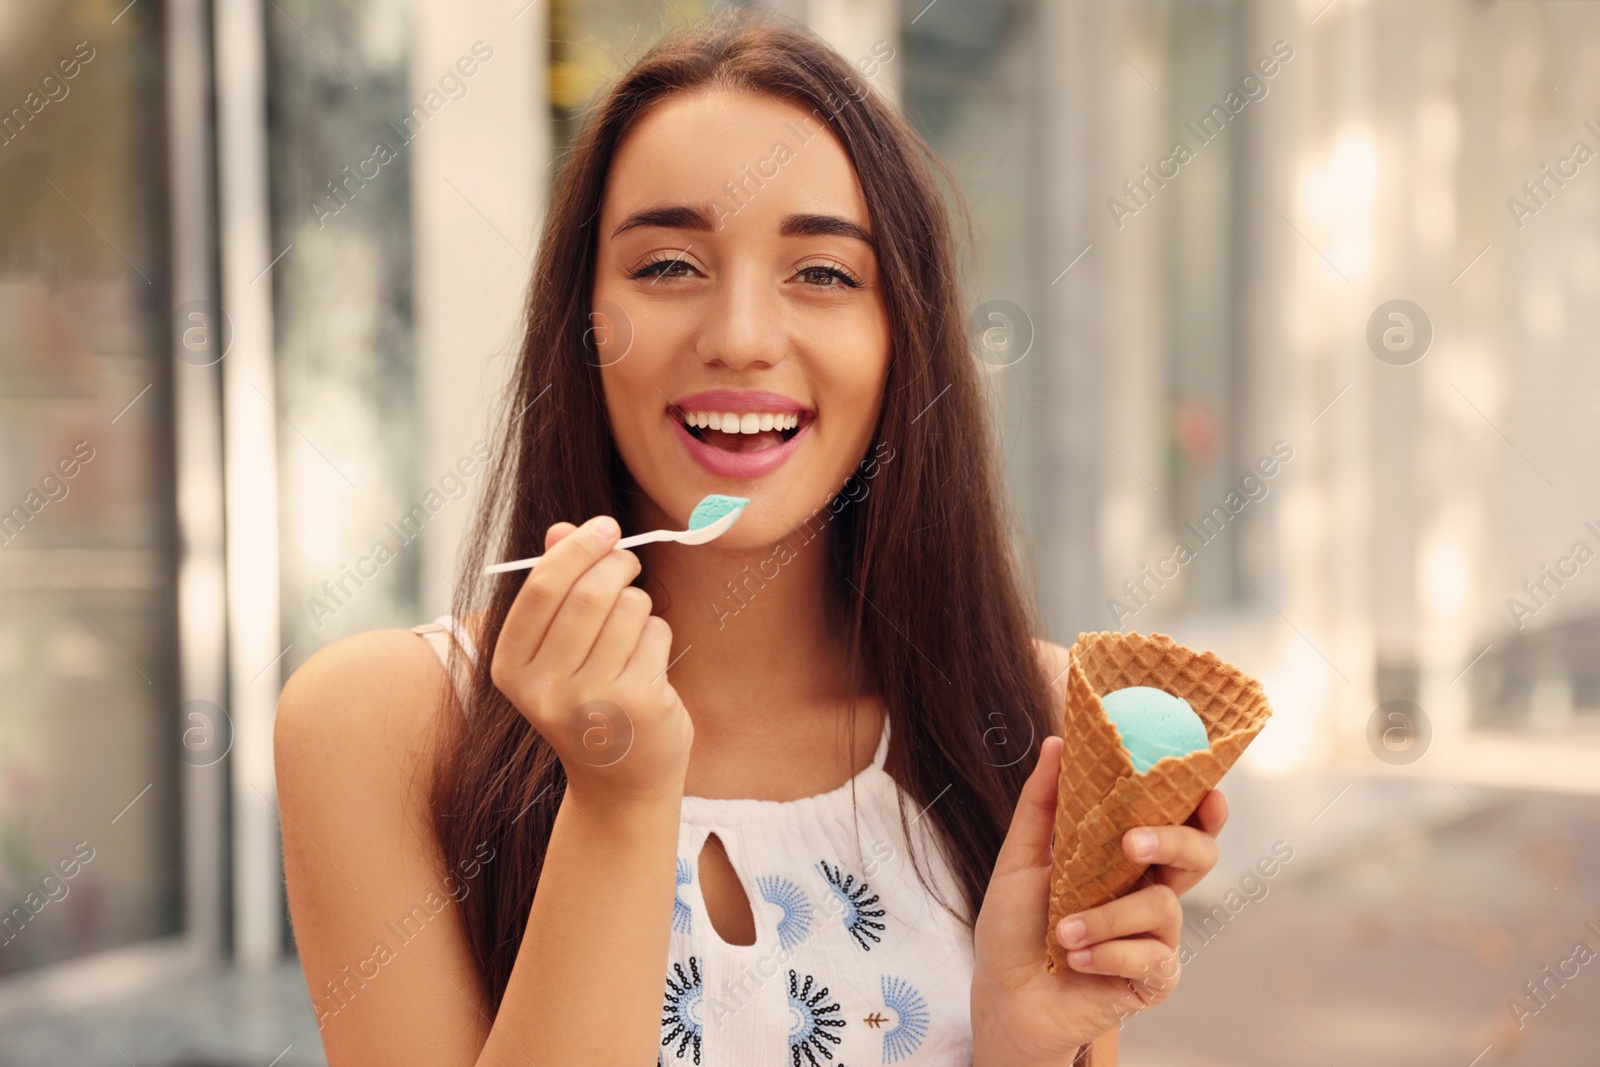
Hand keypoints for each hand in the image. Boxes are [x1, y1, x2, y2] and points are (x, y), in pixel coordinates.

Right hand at [489, 516, 693, 807]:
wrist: (621, 782)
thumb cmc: (589, 702)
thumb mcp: (558, 651)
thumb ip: (556, 589)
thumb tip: (563, 529)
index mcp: (510, 671)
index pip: (542, 589)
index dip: (578, 549)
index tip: (605, 526)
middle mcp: (545, 690)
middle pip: (589, 593)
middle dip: (617, 564)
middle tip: (629, 561)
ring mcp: (592, 700)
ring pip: (629, 608)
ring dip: (639, 606)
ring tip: (632, 633)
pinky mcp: (637, 705)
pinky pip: (655, 634)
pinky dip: (658, 636)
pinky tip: (648, 665)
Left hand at [970, 736, 1226, 1064]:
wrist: (1003, 994)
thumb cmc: (1015, 926)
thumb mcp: (1020, 860)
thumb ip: (1042, 804)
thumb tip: (1058, 742)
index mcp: (1127, 858)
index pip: (1178, 821)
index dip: (1202, 805)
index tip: (1207, 788)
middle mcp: (1150, 891)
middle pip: (1198, 853)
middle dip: (1174, 840)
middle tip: (1131, 842)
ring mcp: (1156, 936)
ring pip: (1164, 906)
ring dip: (1108, 916)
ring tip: (1063, 929)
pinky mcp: (1153, 979)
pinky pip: (1152, 957)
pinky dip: (1109, 954)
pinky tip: (1076, 957)